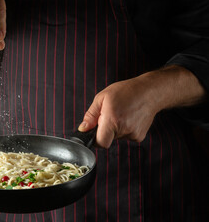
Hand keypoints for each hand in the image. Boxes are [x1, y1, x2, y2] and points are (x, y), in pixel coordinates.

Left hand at [78, 66, 206, 147]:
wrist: (150, 92)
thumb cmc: (126, 91)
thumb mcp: (102, 98)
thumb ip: (91, 115)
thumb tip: (83, 129)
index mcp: (112, 120)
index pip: (100, 143)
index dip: (95, 139)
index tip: (94, 131)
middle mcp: (124, 129)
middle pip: (107, 139)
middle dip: (105, 129)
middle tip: (110, 114)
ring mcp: (133, 134)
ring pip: (116, 137)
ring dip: (115, 128)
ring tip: (122, 113)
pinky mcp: (139, 136)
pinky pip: (126, 136)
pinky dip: (124, 129)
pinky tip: (129, 117)